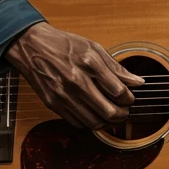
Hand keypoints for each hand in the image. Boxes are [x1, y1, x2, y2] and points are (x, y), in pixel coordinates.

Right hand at [5, 21, 144, 131]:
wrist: (31, 46)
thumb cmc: (64, 45)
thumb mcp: (93, 48)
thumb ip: (116, 67)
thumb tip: (137, 82)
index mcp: (90, 64)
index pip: (118, 91)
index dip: (129, 99)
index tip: (130, 98)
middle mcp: (77, 82)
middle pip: (108, 111)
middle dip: (122, 115)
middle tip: (125, 111)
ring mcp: (63, 95)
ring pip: (93, 122)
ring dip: (107, 122)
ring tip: (111, 114)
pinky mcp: (53, 104)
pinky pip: (77, 123)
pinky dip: (89, 122)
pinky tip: (93, 114)